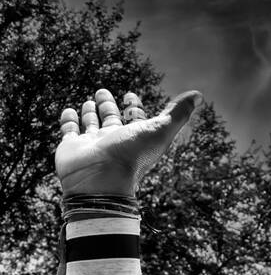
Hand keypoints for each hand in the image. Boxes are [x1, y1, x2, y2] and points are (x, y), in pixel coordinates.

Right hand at [55, 87, 201, 199]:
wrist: (101, 182)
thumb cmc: (131, 158)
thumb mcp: (159, 131)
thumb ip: (177, 114)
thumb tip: (198, 95)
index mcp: (133, 139)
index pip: (134, 120)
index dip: (134, 107)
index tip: (131, 95)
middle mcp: (113, 142)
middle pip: (111, 121)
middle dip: (108, 106)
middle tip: (103, 92)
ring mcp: (92, 146)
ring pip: (91, 125)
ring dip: (90, 113)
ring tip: (89, 102)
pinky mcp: (72, 148)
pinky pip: (69, 131)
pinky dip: (69, 120)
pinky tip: (69, 110)